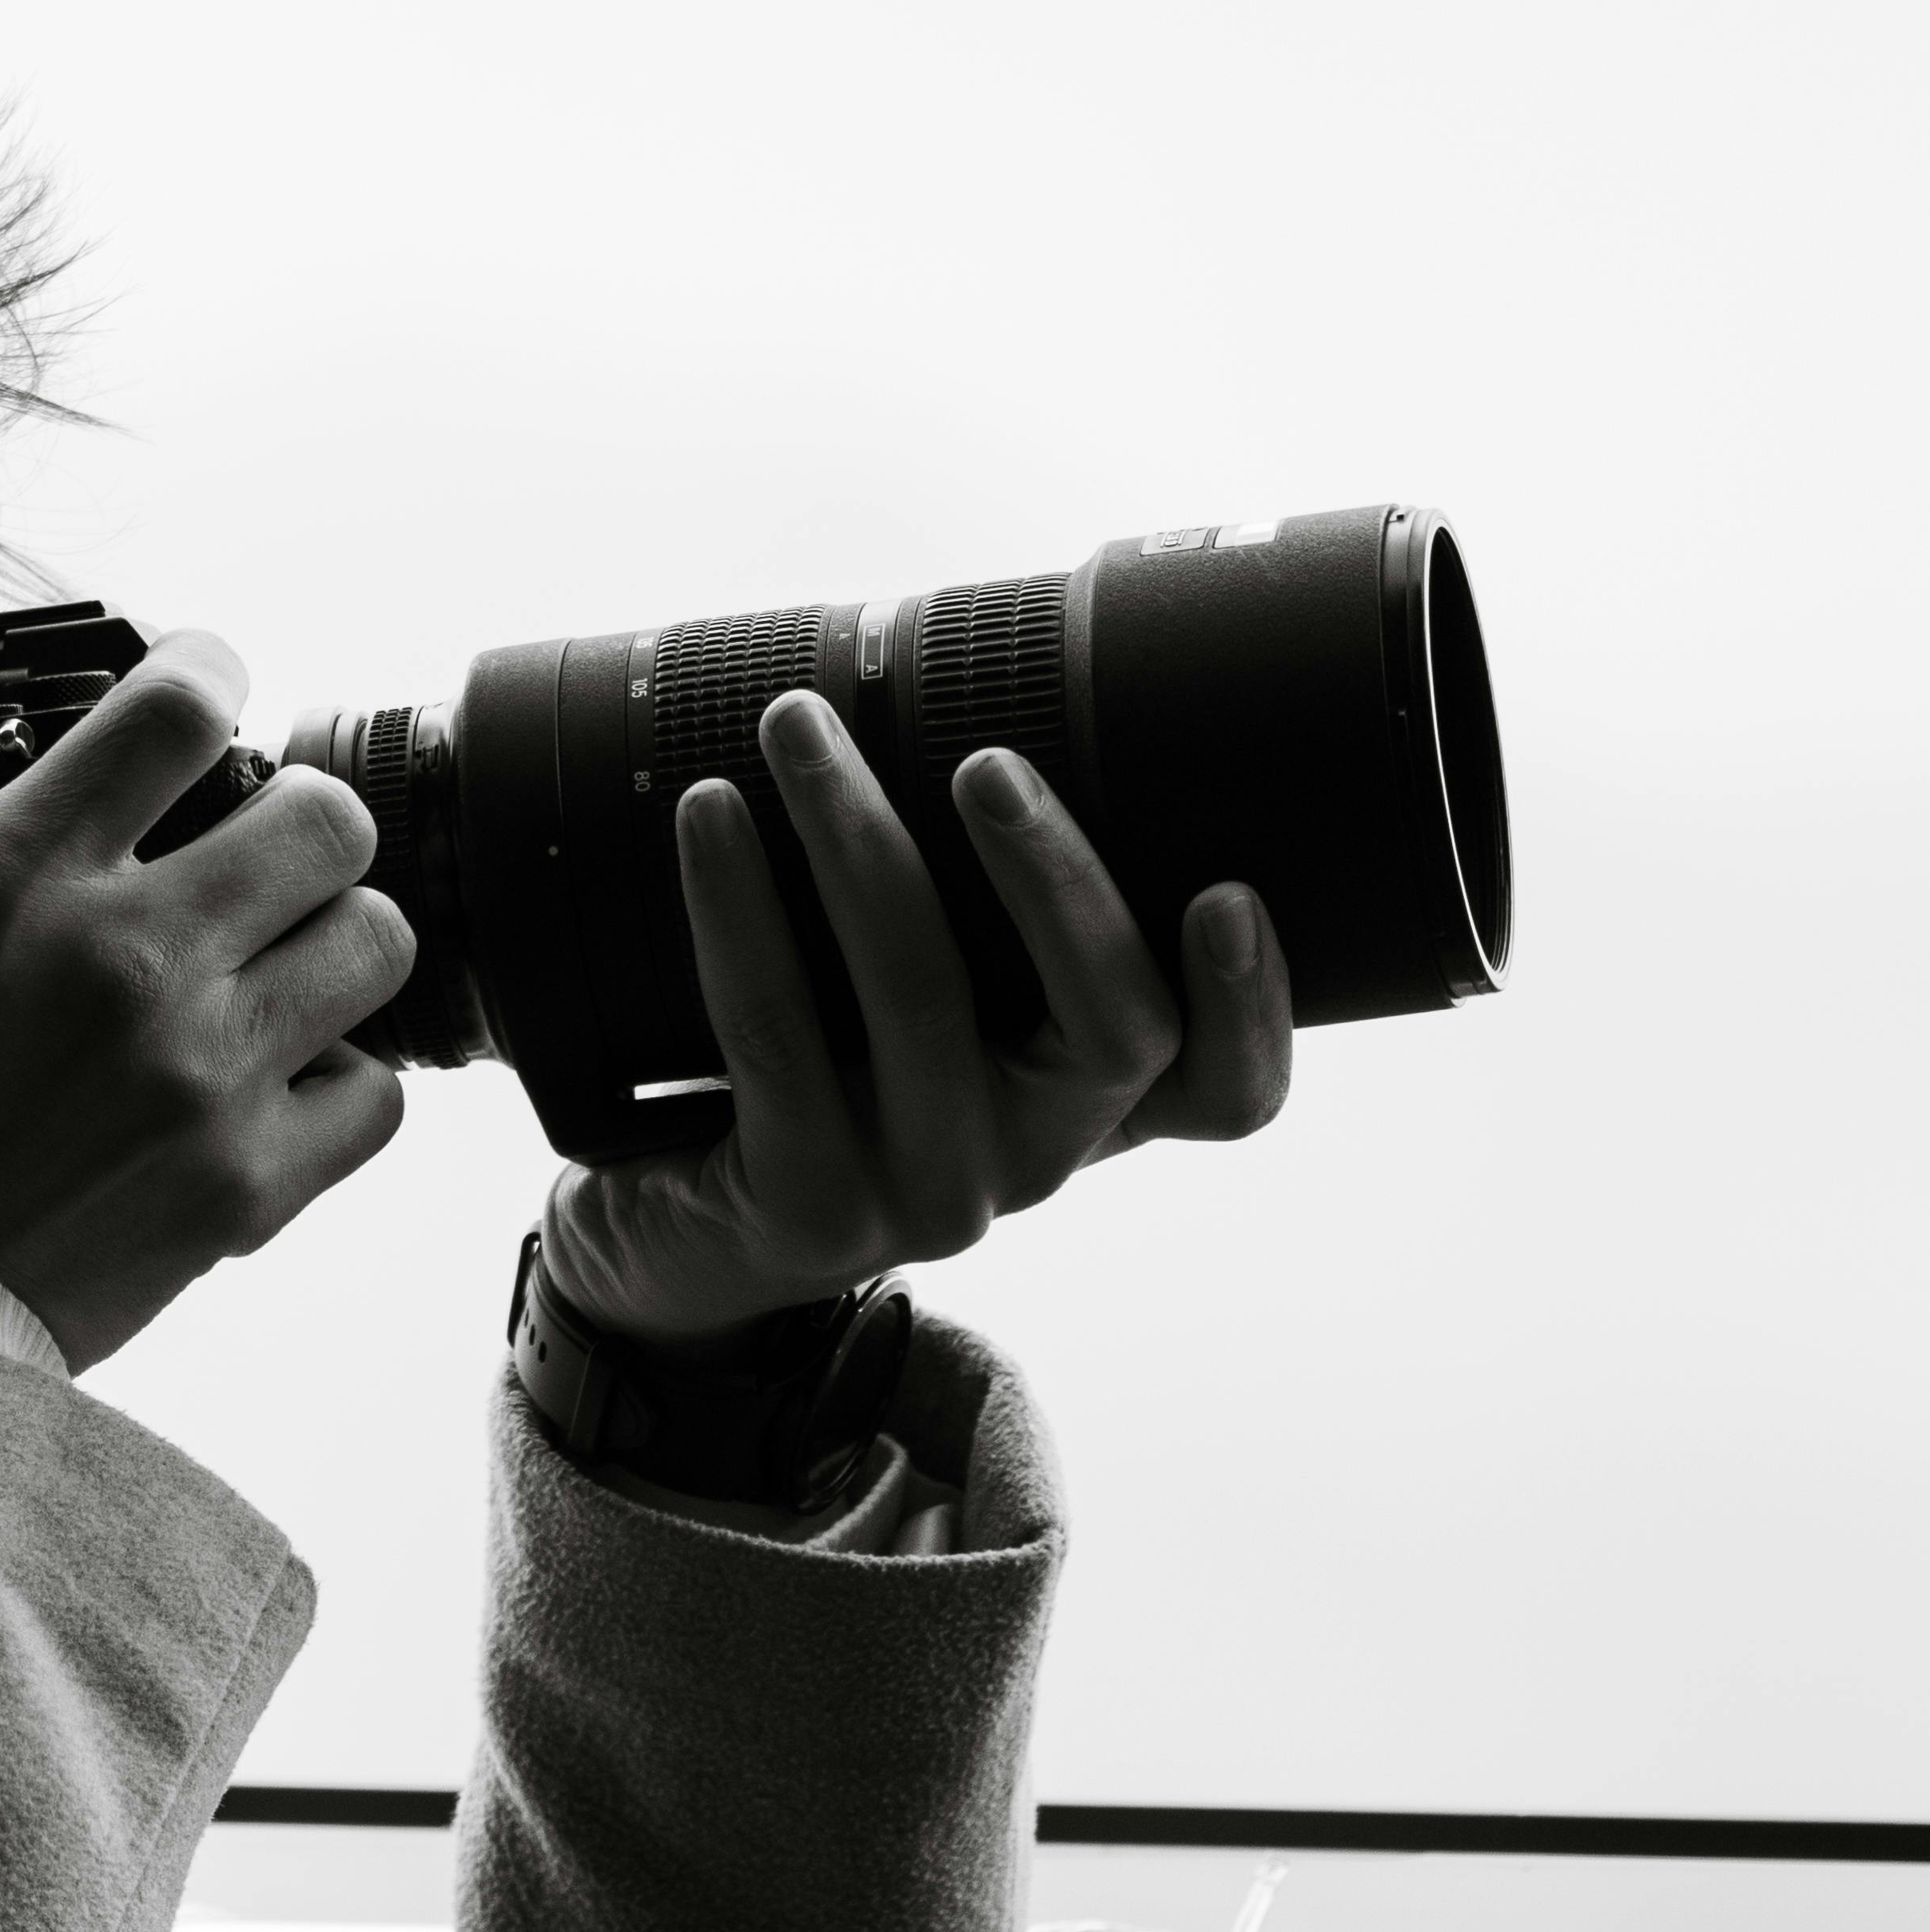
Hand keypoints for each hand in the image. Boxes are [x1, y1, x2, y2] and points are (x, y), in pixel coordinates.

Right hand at [0, 628, 414, 1370]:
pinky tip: (273, 1084)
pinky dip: (339, 1083)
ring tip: (273, 970)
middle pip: (327, 815)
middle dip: (295, 817)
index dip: (207, 670)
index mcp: (20, 873)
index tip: (196, 697)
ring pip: (374, 942)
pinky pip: (376, 1097)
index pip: (184, 700)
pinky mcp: (244, 1184)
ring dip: (330, 940)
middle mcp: (132, 956)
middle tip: (250, 855)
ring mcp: (203, 1074)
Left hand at [543, 689, 1294, 1340]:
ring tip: (799, 726)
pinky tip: (711, 814)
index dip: (1252, 1006)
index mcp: (1090, 1108)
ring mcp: (926, 1196)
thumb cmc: (820, 1086)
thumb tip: (972, 688)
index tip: (1228, 893)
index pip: (1227, 1093)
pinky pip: (775, 1030)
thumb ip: (986, 918)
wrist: (679, 1243)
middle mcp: (1033, 1162)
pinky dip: (737, 903)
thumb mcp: (926, 1018)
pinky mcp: (804, 1207)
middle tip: (984, 755)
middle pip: (1111, 1027)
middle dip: (1054, 873)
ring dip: (857, 835)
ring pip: (924, 998)